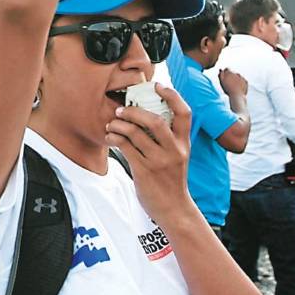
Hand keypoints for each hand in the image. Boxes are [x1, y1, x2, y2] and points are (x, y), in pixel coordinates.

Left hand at [105, 84, 196, 229]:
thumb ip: (167, 139)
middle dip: (134, 111)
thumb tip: (145, 117)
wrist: (174, 209)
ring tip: (112, 124)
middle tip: (121, 110)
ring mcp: (159, 161)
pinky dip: (115, 138)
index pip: (185, 113)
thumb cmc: (171, 180)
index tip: (158, 85)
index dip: (172, 95)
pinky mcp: (144, 171)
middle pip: (154, 120)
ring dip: (119, 125)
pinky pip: (126, 148)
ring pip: (136, 133)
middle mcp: (174, 150)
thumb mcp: (177, 156)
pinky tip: (110, 137)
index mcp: (184, 143)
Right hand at [218, 68, 248, 97]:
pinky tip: (238, 87)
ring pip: (238, 76)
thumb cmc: (228, 89)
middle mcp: (236, 74)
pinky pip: (243, 80)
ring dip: (236, 79)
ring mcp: (242, 77)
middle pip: (233, 72)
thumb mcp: (222, 82)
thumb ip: (221, 75)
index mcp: (230, 73)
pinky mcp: (245, 82)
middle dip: (231, 76)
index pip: (227, 69)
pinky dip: (241, 82)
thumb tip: (221, 71)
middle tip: (229, 82)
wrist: (237, 95)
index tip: (224, 75)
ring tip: (233, 85)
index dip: (225, 72)